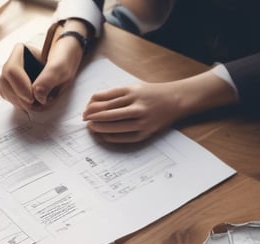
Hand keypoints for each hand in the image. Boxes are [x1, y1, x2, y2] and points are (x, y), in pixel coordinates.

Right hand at [0, 37, 82, 111]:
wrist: (62, 66)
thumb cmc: (62, 61)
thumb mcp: (61, 66)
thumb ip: (50, 77)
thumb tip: (37, 94)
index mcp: (20, 51)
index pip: (11, 70)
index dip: (20, 86)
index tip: (32, 98)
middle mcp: (11, 63)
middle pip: (5, 82)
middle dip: (19, 98)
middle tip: (34, 104)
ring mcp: (8, 75)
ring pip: (4, 91)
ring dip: (19, 102)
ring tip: (35, 105)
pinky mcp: (10, 87)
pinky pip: (8, 97)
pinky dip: (18, 104)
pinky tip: (30, 104)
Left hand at [83, 71, 238, 143]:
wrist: (177, 100)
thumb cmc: (151, 94)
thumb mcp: (134, 87)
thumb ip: (115, 95)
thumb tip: (92, 104)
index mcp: (132, 91)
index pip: (104, 99)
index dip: (91, 105)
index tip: (85, 109)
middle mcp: (137, 105)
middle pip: (106, 113)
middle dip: (91, 117)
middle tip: (84, 119)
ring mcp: (141, 120)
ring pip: (113, 126)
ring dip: (99, 128)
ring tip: (91, 127)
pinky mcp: (144, 132)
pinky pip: (122, 137)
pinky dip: (110, 137)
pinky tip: (103, 135)